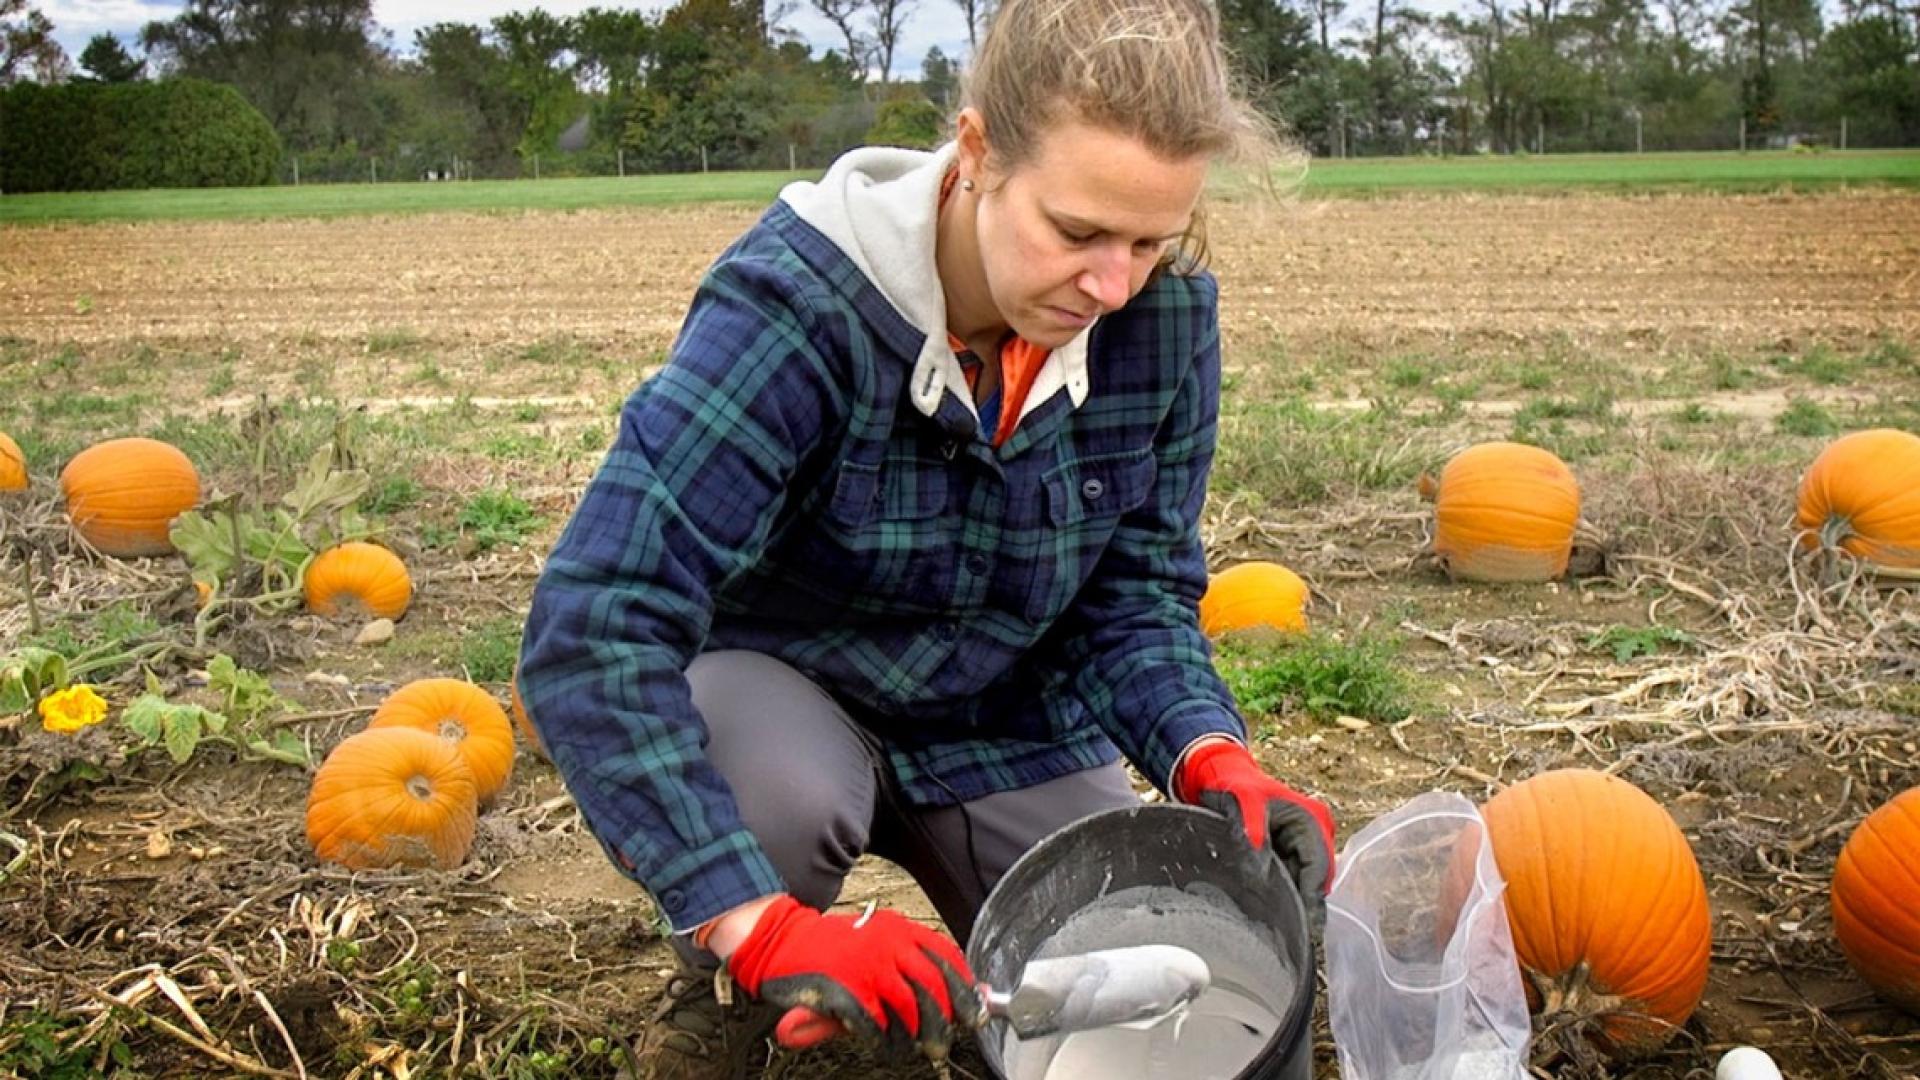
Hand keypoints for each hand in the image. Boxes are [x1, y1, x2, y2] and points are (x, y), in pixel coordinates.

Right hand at [725, 894, 981, 1057]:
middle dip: (945, 1019)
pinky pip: (875, 1024)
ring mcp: (867, 965)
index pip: (946, 956)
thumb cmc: (829, 949)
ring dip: (913, 1036)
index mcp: (899, 929)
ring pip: (909, 1009)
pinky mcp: (846, 989)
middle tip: (941, 1042)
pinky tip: (879, 1045)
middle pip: (934, 986)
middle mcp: (888, 943)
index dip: (964, 987)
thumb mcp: (874, 948)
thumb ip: (912, 971)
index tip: (972, 1011)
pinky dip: (881, 1041)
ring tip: (908, 1048)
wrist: (779, 940)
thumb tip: (968, 992)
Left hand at [1175, 739, 1335, 924]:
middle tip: (1295, 941)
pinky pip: (1289, 882)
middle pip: (1315, 881)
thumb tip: (1260, 870)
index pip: (1319, 868)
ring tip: (1283, 935)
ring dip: (1293, 905)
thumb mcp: (1242, 802)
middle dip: (1306, 908)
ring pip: (1303, 885)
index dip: (1312, 900)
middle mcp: (1314, 836)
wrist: (1221, 776)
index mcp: (1312, 821)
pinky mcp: (1287, 855)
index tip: (1307, 929)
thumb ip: (1252, 830)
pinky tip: (1271, 918)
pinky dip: (1282, 898)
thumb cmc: (1234, 786)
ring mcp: (1301, 847)